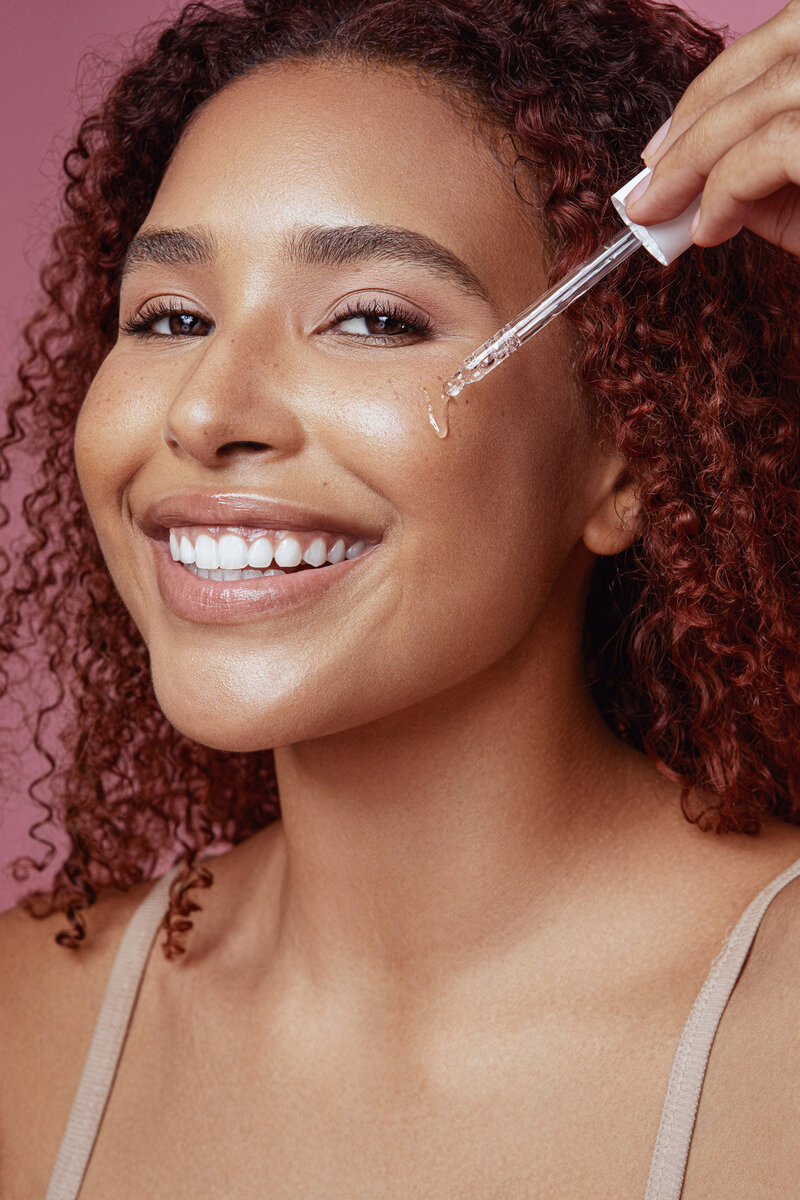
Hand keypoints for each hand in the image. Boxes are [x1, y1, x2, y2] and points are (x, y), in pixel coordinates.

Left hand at [624, 0, 799, 257]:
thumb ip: (772, 169)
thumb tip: (699, 170)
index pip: (794, 32)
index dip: (722, 80)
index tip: (668, 136)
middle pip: (781, 52)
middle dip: (697, 115)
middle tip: (649, 178)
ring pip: (769, 99)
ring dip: (696, 157)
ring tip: (661, 211)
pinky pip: (773, 149)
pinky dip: (725, 189)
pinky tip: (708, 230)